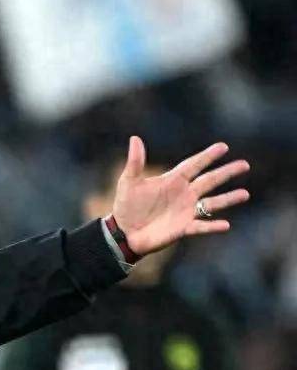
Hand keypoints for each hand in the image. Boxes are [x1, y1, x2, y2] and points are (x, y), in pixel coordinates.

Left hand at [112, 136, 249, 255]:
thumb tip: (134, 138)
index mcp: (172, 181)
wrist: (123, 232)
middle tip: (244, 164)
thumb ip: (135, 162)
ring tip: (245, 194)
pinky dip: (212, 226)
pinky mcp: (183, 228)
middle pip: (209, 181)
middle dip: (226, 172)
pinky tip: (226, 225)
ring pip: (211, 203)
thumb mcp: (129, 182)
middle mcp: (183, 194)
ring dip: (228, 199)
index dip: (207, 156)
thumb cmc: (126, 206)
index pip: (194, 165)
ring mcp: (185, 211)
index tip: (223, 147)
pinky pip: (201, 226)